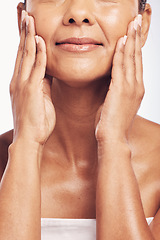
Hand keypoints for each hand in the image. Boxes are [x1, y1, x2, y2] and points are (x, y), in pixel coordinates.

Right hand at [10, 11, 55, 144]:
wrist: (29, 139)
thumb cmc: (36, 121)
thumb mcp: (40, 99)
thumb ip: (42, 84)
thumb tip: (47, 73)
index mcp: (21, 81)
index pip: (22, 54)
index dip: (23, 37)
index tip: (25, 23)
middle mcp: (19, 80)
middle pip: (21, 50)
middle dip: (22, 30)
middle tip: (22, 11)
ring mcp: (23, 84)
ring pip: (25, 55)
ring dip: (28, 35)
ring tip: (28, 17)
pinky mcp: (31, 91)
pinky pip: (36, 69)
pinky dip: (37, 54)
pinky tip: (39, 40)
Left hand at [95, 15, 143, 142]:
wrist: (112, 137)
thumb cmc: (112, 122)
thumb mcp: (117, 103)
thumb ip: (117, 90)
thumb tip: (112, 81)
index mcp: (136, 89)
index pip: (137, 63)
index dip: (136, 47)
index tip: (134, 33)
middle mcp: (137, 86)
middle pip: (137, 57)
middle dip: (137, 37)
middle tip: (137, 20)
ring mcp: (131, 88)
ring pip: (132, 58)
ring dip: (132, 39)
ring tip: (133, 23)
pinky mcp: (121, 90)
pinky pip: (121, 67)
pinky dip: (121, 52)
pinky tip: (122, 40)